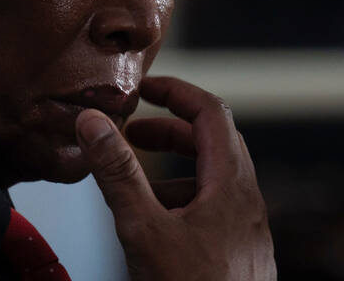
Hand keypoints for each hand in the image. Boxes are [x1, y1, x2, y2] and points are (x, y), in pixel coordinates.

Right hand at [75, 76, 276, 280]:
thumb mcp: (145, 230)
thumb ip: (119, 174)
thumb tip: (95, 124)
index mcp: (231, 184)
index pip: (212, 111)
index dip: (177, 91)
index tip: (146, 88)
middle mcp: (247, 202)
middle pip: (215, 143)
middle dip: (171, 131)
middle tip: (133, 134)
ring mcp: (248, 230)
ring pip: (214, 180)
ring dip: (176, 169)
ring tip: (137, 181)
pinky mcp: (241, 255)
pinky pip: (216, 211)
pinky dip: (186, 201)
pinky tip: (159, 226)